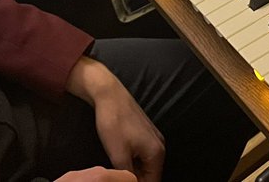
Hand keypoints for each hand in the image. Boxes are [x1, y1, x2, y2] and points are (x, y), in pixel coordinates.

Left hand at [65, 57, 165, 181]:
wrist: (109, 94)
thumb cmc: (114, 122)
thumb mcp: (118, 155)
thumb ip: (127, 175)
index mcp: (157, 153)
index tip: (122, 181)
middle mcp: (160, 146)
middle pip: (150, 174)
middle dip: (135, 178)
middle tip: (117, 175)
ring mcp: (153, 137)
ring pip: (145, 164)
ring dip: (133, 170)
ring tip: (117, 167)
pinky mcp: (144, 131)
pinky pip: (142, 154)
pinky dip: (132, 160)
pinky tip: (119, 158)